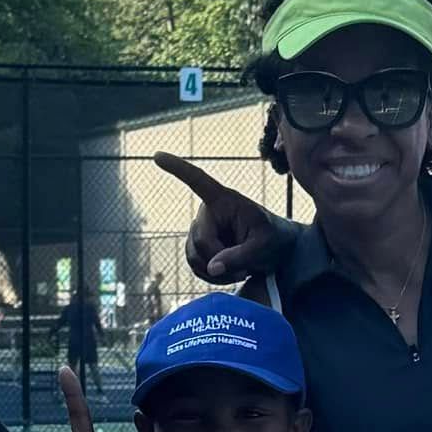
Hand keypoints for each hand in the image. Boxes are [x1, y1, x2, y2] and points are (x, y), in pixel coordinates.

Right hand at [154, 152, 291, 284]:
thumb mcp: (264, 247)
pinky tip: (227, 274)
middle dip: (221, 260)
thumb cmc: (273, 240)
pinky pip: (194, 266)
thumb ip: (239, 256)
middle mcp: (207, 212)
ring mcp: (200, 230)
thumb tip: (211, 268)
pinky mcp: (198, 247)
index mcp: (224, 200)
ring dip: (215, 272)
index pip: (197, 181)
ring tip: (240, 272)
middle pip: (201, 241)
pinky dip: (210, 276)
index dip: (177, 169)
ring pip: (194, 257)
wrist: (275, 251)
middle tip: (245, 270)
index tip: (156, 155)